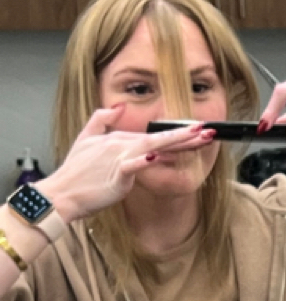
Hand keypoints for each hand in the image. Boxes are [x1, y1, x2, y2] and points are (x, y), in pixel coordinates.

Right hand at [39, 105, 213, 222]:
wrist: (62, 194)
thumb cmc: (76, 172)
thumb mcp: (85, 139)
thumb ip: (102, 119)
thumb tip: (119, 105)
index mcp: (119, 139)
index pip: (155, 136)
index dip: (179, 135)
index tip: (199, 131)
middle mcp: (121, 145)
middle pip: (159, 138)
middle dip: (186, 134)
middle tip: (208, 130)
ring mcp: (118, 159)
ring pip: (152, 147)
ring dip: (175, 142)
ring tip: (197, 138)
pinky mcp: (115, 176)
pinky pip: (131, 166)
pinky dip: (142, 162)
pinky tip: (155, 157)